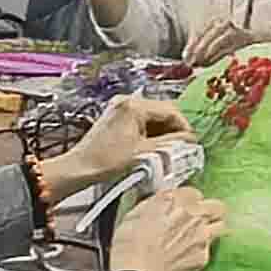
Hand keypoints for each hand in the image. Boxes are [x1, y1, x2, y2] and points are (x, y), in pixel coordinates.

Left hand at [39, 93, 190, 203]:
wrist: (79, 169)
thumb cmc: (106, 161)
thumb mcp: (145, 153)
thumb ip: (171, 145)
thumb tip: (190, 141)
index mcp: (134, 106)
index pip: (171, 110)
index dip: (184, 127)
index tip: (191, 143)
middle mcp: (126, 102)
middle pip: (162, 112)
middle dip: (174, 130)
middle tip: (182, 148)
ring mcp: (119, 109)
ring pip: (152, 117)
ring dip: (162, 133)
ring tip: (168, 152)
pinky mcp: (115, 118)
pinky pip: (141, 122)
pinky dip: (150, 134)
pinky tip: (153, 149)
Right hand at [109, 185, 224, 270]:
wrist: (138, 270)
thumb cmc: (132, 243)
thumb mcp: (136, 212)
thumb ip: (156, 202)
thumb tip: (160, 202)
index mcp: (180, 200)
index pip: (195, 193)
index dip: (187, 200)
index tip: (181, 205)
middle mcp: (196, 216)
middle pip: (218, 207)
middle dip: (210, 211)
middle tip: (200, 216)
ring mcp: (203, 238)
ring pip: (220, 227)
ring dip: (212, 229)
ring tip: (198, 235)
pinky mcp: (203, 258)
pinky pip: (208, 251)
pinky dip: (199, 252)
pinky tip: (185, 255)